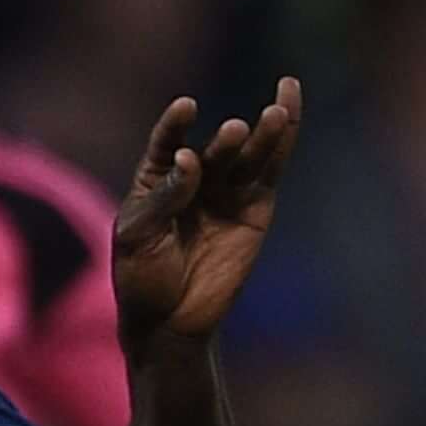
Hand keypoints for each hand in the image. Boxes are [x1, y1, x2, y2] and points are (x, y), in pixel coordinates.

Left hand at [114, 78, 300, 343]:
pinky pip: (271, 168)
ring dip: (261, 133)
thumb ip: (164, 198)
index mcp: (156, 179)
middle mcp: (194, 177)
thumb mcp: (138, 236)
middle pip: (213, 150)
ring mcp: (227, 190)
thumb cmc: (141, 277)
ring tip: (274, 111)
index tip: (187, 108)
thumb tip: (190, 159)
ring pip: (247, 154)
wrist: (168, 321)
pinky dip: (283, 139)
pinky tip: (288, 104)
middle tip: (233, 132)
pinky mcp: (256, 205)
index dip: (175, 125)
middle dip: (224, 142)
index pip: (167, 143)